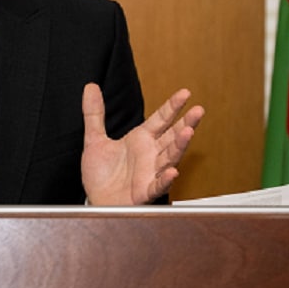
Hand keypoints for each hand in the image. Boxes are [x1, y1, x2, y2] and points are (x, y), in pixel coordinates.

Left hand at [81, 83, 203, 205]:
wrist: (95, 200)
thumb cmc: (101, 175)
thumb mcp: (94, 139)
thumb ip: (94, 113)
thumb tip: (90, 87)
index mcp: (140, 140)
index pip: (161, 119)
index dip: (172, 107)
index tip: (185, 93)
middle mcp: (150, 154)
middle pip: (172, 136)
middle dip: (185, 123)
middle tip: (198, 110)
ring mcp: (150, 173)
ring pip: (169, 157)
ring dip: (179, 146)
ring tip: (188, 132)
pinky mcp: (145, 191)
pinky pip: (157, 185)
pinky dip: (165, 179)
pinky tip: (172, 172)